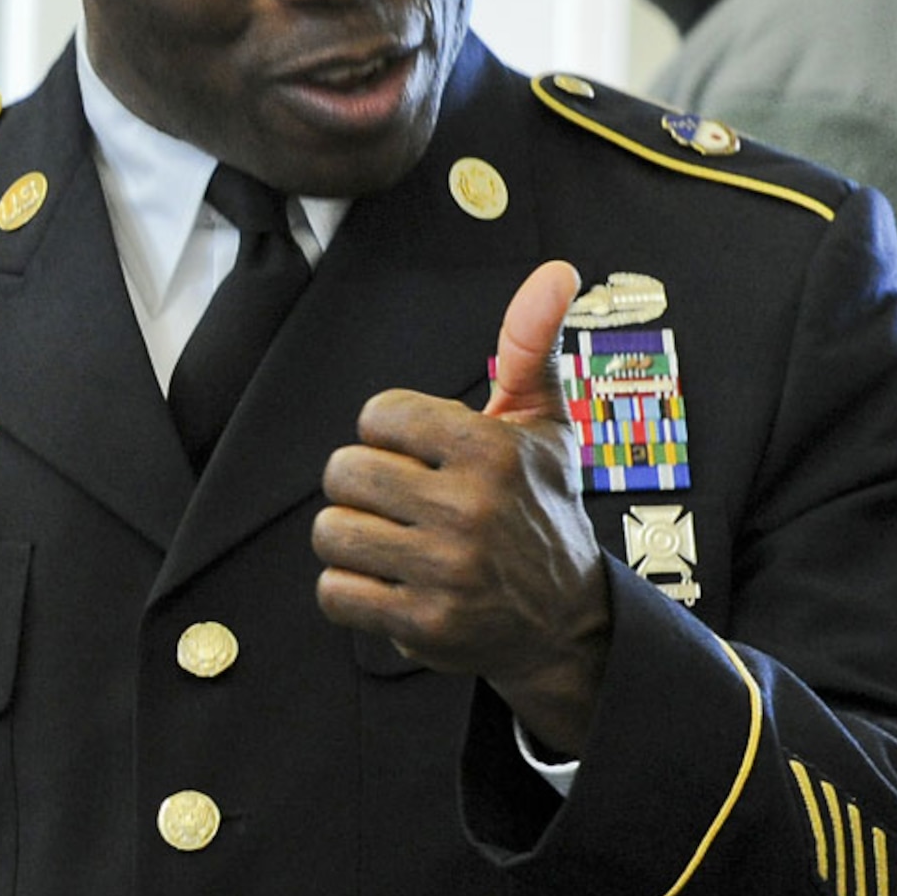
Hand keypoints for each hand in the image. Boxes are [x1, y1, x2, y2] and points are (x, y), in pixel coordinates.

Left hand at [314, 260, 609, 754]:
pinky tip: (386, 583)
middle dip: (359, 485)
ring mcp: (447, 572)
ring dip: (349, 536)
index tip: (420, 455)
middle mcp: (471, 509)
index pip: (378, 415)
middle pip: (343, 473)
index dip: (388, 433)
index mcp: (492, 450)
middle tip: (394, 500)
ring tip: (388, 540)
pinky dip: (348, 590)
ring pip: (331, 532)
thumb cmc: (543, 509)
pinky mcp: (426, 625)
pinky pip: (334, 592)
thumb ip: (532, 346)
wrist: (565, 622)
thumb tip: (557, 270)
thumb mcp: (546, 426)